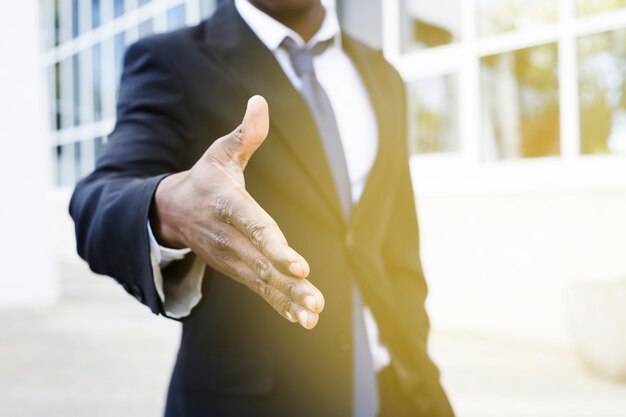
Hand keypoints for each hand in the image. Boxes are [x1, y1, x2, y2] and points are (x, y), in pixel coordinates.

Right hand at [150, 96, 323, 328]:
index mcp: (229, 207)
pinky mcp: (238, 270)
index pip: (255, 228)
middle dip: (290, 283)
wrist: (173, 212)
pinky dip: (281, 305)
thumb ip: (244, 134)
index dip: (276, 247)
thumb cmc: (205, 179)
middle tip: (316, 300)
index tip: (299, 265)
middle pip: (263, 263)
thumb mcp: (220, 153)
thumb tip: (259, 101)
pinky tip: (304, 319)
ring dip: (290, 300)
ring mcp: (233, 259)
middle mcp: (230, 239)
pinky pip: (261, 290)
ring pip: (264, 282)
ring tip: (314, 314)